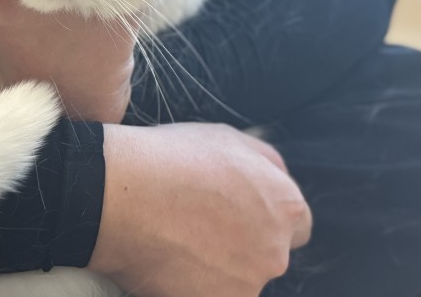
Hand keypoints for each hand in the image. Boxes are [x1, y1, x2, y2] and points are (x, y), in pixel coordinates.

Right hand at [89, 123, 311, 295]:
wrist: (122, 194)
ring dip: (215, 268)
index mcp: (285, 205)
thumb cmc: (171, 158)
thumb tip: (278, 175)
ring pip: (236, 281)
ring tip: (175, 242)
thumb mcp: (227, 138)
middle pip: (267, 256)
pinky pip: (206, 295)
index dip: (266, 217)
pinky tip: (165, 261)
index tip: (238, 214)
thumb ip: (265, 161)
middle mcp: (275, 250)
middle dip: (241, 244)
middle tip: (199, 225)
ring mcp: (245, 284)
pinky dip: (190, 285)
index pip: (298, 226)